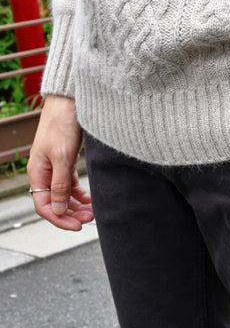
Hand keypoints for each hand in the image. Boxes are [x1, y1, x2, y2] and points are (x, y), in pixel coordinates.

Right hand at [27, 94, 92, 230]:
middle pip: (55, 202)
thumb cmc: (63, 125)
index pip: (44, 206)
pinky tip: (91, 199)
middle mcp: (44, 172)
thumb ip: (60, 185)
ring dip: (77, 205)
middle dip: (71, 214)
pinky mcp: (66, 160)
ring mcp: (55, 166)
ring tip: (93, 212)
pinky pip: (70, 184)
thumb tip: (57, 210)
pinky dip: (80, 193)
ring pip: (64, 194)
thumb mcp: (63, 157)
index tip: (78, 226)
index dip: (59, 219)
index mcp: (37, 173)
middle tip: (90, 220)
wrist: (70, 101)